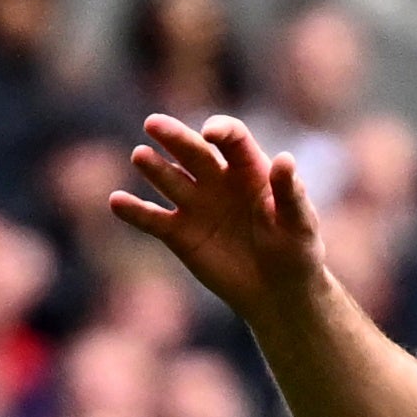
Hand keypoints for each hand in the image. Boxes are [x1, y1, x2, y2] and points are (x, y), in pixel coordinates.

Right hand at [105, 115, 329, 319]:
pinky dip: (134, 211)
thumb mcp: (300, 223)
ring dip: (154, 167)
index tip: (211, 133)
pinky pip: (152, 218)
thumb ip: (290, 192)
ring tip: (140, 156)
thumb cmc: (297, 252)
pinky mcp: (178, 233)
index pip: (232, 139)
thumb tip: (285, 159)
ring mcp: (195, 204)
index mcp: (250, 169)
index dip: (222, 131)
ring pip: (169, 179)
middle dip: (175, 137)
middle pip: (193, 151)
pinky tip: (117, 201)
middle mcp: (217, 179)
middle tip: (154, 124)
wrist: (279, 292)